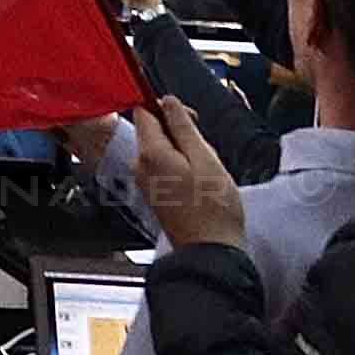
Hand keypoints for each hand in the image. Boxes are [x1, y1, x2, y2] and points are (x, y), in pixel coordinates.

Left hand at [125, 98, 249, 251]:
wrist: (211, 253)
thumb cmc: (213, 210)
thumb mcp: (206, 159)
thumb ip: (184, 127)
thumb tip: (168, 101)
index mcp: (150, 153)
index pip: (144, 111)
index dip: (167, 108)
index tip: (190, 118)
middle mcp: (140, 166)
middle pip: (153, 131)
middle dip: (180, 133)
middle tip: (206, 150)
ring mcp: (146, 182)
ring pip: (162, 150)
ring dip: (184, 152)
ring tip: (206, 171)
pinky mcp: (155, 194)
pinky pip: (165, 168)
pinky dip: (182, 168)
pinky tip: (201, 183)